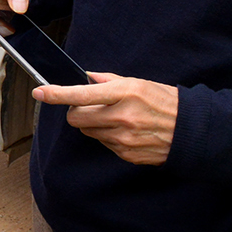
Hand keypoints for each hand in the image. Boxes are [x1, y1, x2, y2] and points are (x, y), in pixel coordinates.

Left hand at [35, 73, 178, 165]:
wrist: (191, 131)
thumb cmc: (165, 102)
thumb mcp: (139, 83)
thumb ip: (108, 81)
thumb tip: (85, 78)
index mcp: (125, 93)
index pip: (81, 94)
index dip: (57, 94)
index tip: (40, 91)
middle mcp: (122, 117)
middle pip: (76, 118)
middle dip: (77, 112)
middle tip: (91, 106)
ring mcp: (124, 138)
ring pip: (88, 132)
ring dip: (94, 125)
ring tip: (116, 118)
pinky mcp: (126, 154)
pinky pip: (103, 144)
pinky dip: (107, 136)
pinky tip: (126, 131)